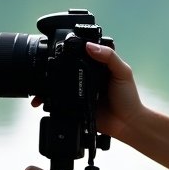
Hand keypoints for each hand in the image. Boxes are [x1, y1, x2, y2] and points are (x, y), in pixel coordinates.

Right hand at [29, 42, 143, 142]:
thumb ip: (109, 57)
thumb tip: (89, 46)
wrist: (126, 124)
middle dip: (55, 68)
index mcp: (97, 67)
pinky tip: (44, 98)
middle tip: (45, 66)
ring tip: (40, 83)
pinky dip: (50, 100)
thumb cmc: (128, 97)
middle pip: (67, 69)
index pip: (81, 55)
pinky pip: (60, 102)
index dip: (71, 51)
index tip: (58, 47)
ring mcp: (80, 92)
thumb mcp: (122, 72)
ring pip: (60, 85)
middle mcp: (87, 78)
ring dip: (49, 84)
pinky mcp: (75, 107)